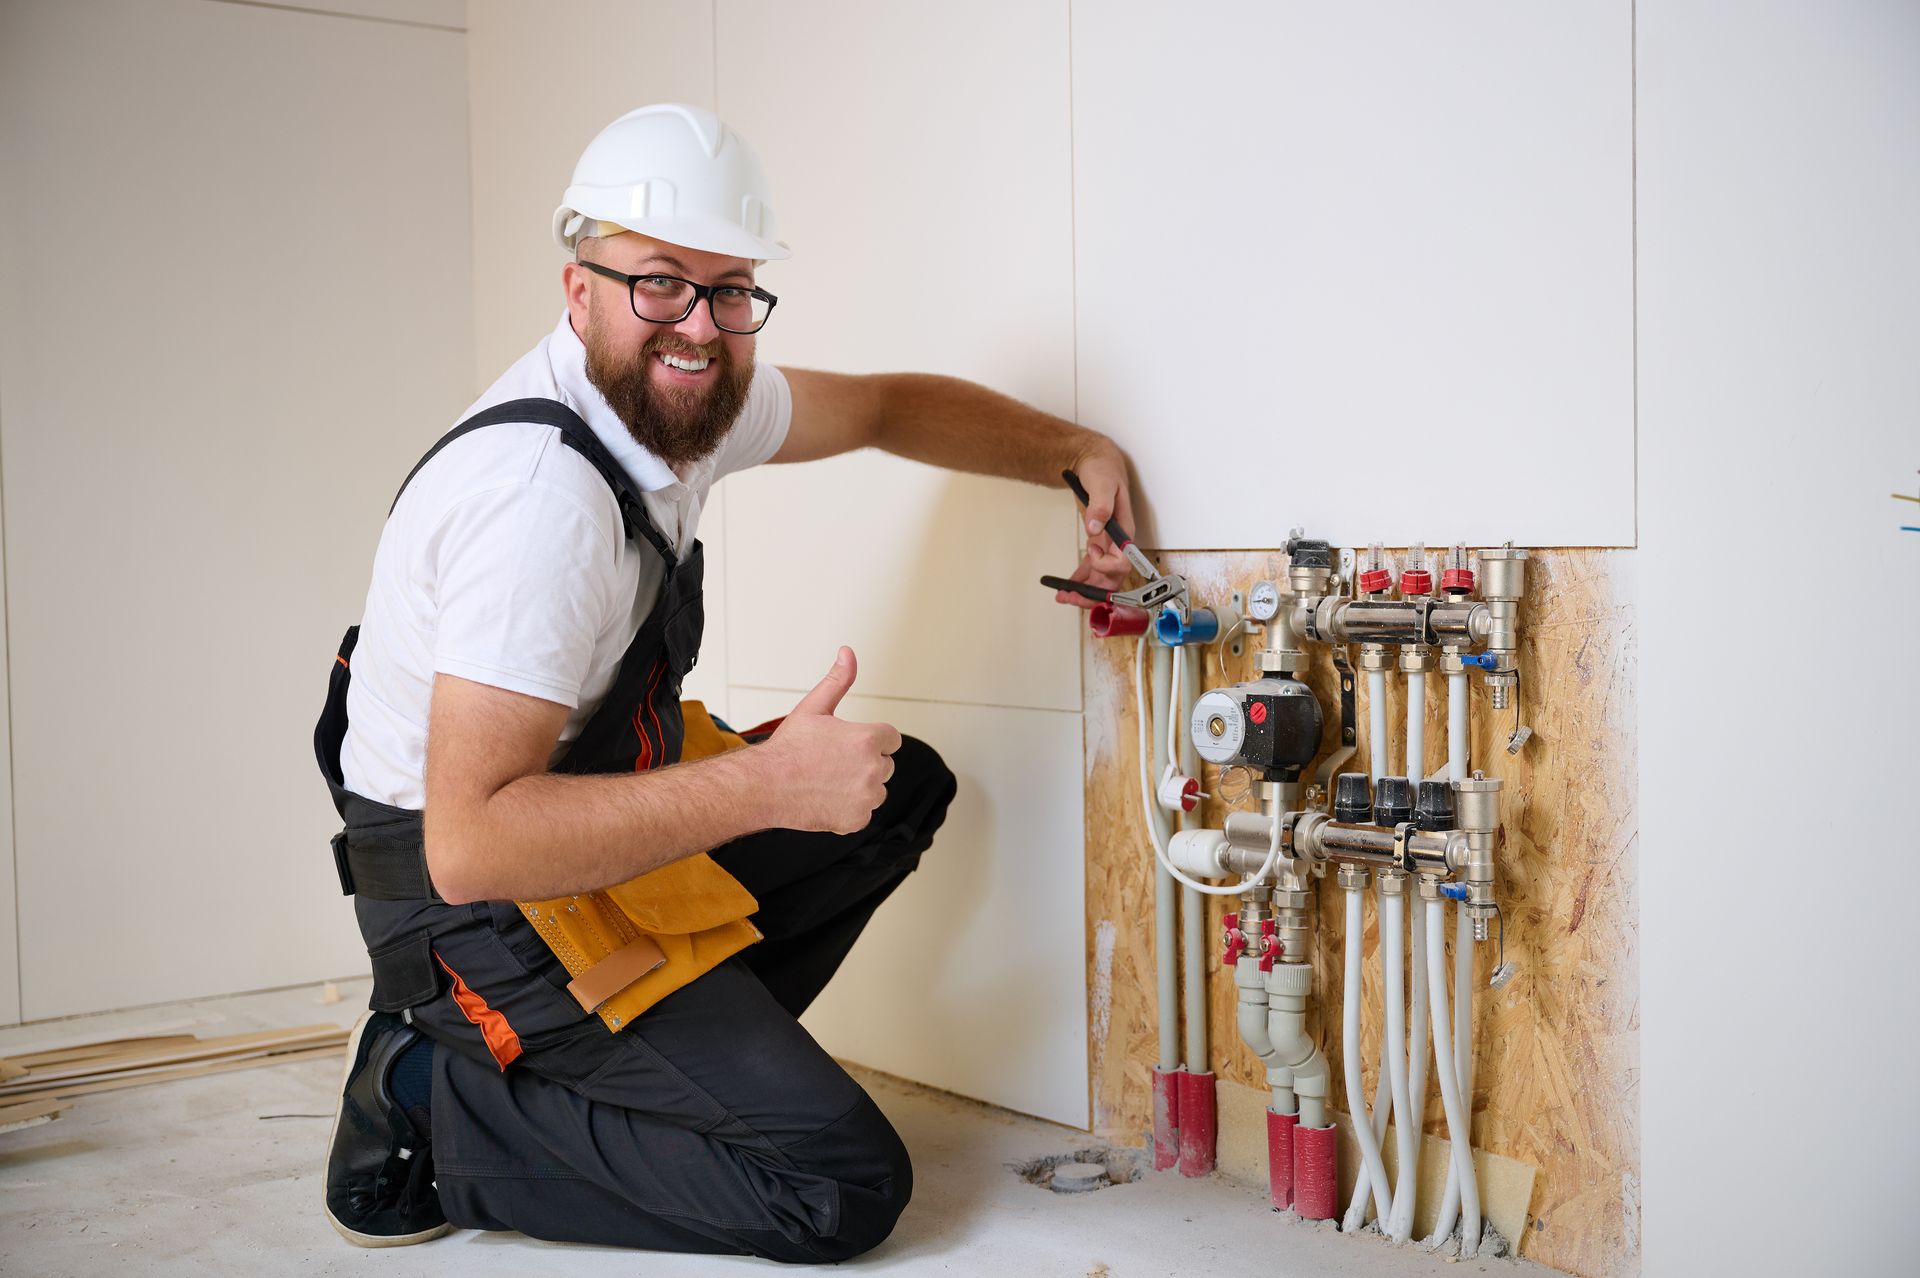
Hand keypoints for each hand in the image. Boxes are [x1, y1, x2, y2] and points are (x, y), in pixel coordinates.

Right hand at [760, 647, 902, 833]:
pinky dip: (849, 809)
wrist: (765, 786)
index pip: (891, 739)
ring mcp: (866, 797)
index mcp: (868, 739)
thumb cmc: (787, 748)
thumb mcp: (814, 707)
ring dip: (861, 787)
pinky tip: (826, 799)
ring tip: (828, 781)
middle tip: (832, 763)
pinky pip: (863, 813)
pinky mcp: (857, 820)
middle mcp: (873, 769)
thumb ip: (838, 680)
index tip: (850, 744)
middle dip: (865, 763)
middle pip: (885, 765)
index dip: (872, 740)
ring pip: (876, 790)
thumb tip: (848, 652)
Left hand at [1055, 440, 1137, 609]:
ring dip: (1085, 590)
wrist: (1097, 461)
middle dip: (1094, 590)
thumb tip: (1095, 528)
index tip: (1090, 551)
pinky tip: (1067, 585)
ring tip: (1064, 596)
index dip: (1106, 565)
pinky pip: (1093, 568)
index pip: (1123, 560)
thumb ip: (1100, 506)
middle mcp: (1118, 541)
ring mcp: (1109, 544)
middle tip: (1071, 596)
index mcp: (1124, 529)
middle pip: (1113, 576)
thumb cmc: (1104, 469)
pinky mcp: (1098, 543)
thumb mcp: (1102, 483)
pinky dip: (1081, 578)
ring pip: (1103, 577)